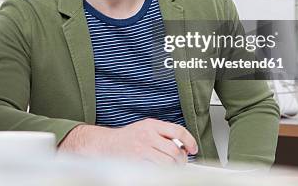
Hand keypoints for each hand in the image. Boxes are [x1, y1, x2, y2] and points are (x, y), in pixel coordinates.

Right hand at [58, 118, 197, 164]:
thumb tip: (182, 146)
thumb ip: (162, 134)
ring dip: (174, 168)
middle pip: (175, 150)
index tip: (193, 149)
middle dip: (181, 160)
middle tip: (181, 163)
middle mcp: (147, 135)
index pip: (178, 131)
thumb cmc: (126, 138)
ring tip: (172, 169)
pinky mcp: (136, 161)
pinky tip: (160, 172)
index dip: (190, 141)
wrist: (105, 144)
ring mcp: (141, 149)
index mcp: (151, 124)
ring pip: (167, 163)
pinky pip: (156, 170)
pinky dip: (161, 173)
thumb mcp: (145, 128)